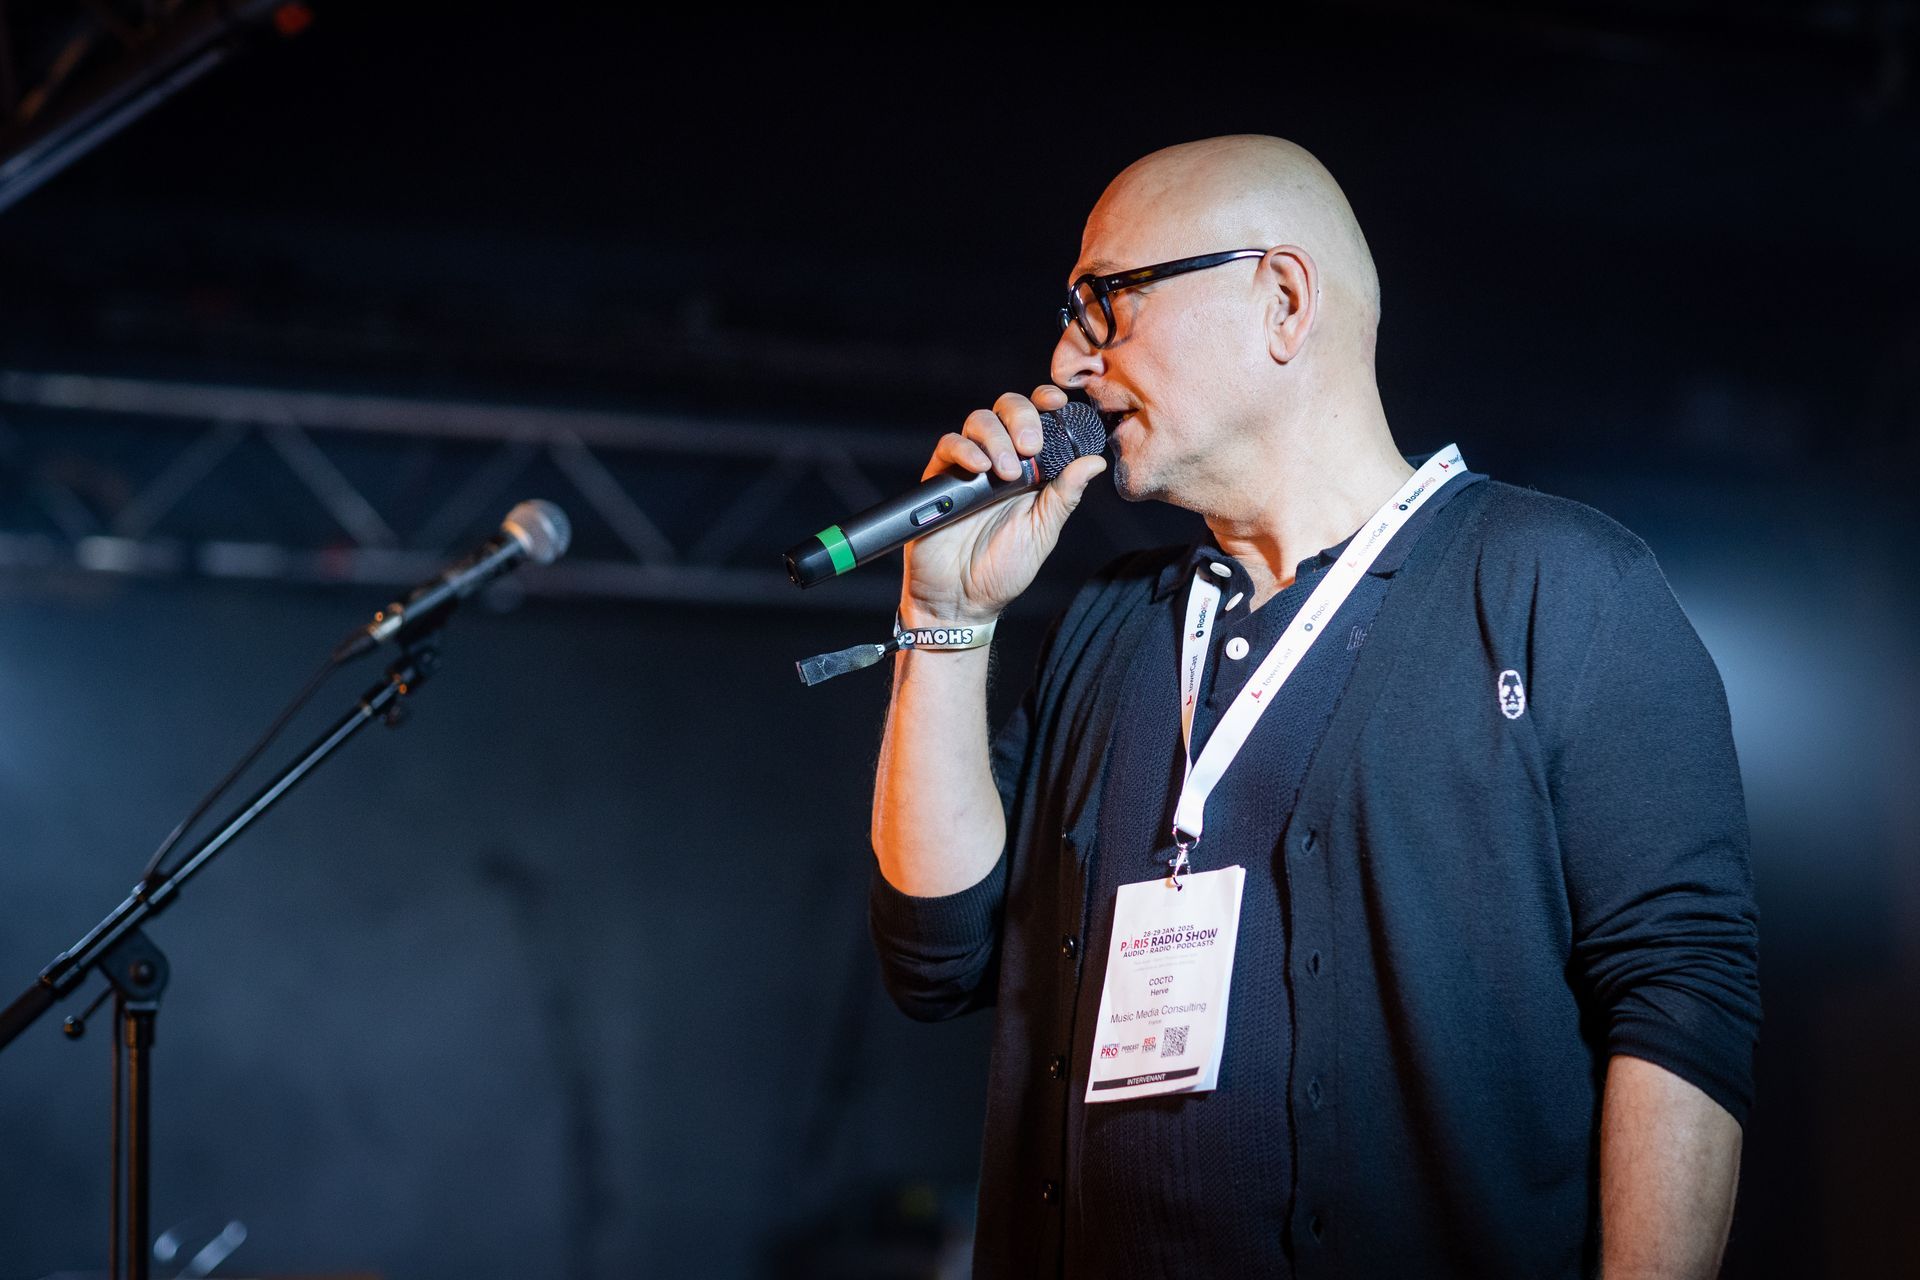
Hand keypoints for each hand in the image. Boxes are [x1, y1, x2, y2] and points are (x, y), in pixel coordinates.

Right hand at [899, 385, 1107, 627]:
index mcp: (1030, 469)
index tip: (1059, 404)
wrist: (961, 599)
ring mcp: (969, 466)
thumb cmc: (1003, 570)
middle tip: (1031, 446)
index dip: (1047, 403)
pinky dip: (964, 449)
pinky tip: (979, 467)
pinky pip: (949, 445)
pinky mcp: (940, 477)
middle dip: (1023, 418)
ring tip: (1005, 471)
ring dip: (997, 437)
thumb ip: (1065, 496)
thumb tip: (1095, 462)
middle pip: (1008, 409)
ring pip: (979, 421)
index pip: (1039, 420)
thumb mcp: (1043, 531)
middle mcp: (1000, 459)